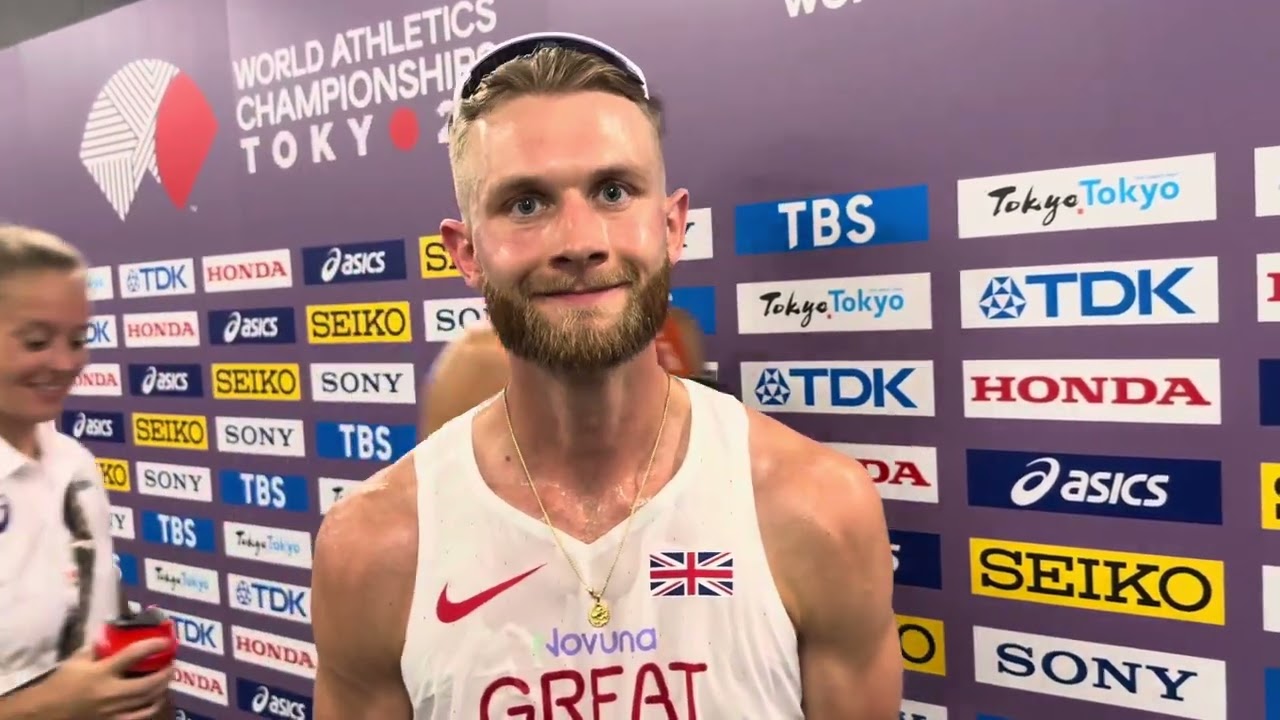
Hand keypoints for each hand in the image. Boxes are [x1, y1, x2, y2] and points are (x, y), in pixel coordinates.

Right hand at [43, 640, 173, 719]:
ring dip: (162, 689)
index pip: (133, 655)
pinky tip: (156, 699)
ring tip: (167, 679)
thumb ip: (97, 647)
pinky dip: (152, 707)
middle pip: (148, 683)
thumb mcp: (76, 660)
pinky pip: (139, 716)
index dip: (153, 646)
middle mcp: (110, 692)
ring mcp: (113, 710)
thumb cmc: (62, 683)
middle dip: (165, 673)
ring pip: (147, 701)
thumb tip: (114, 633)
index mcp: (101, 672)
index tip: (166, 640)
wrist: (47, 712)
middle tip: (172, 664)